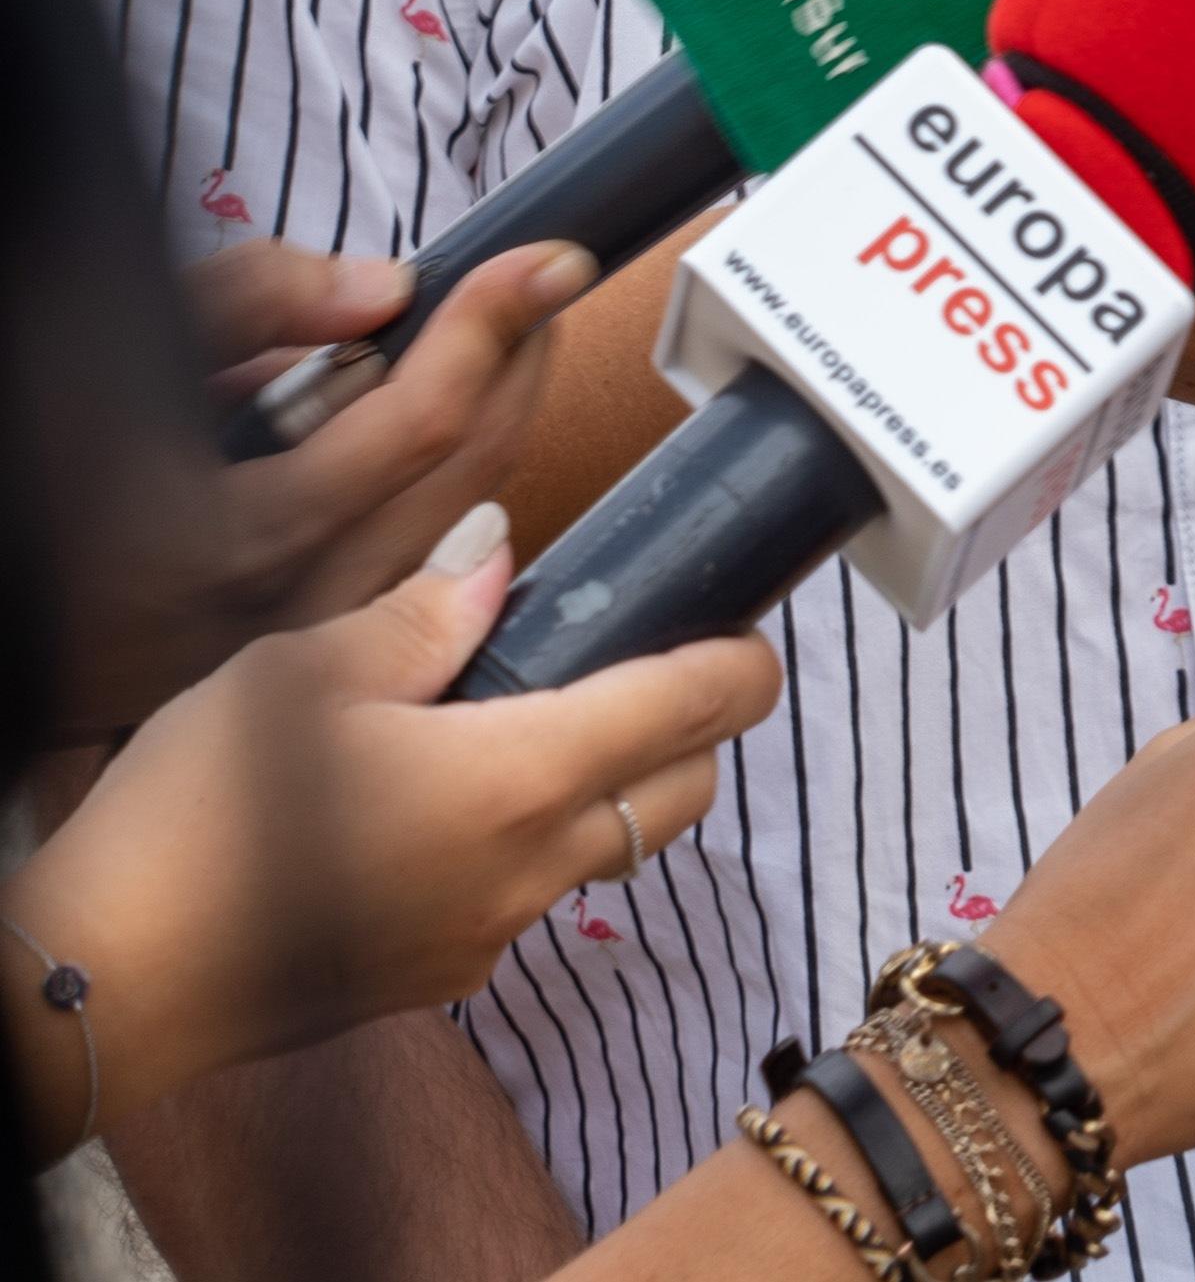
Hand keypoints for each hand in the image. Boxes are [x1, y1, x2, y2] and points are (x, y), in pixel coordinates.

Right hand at [14, 512, 780, 1121]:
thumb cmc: (199, 817)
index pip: (697, 710)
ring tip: (532, 727)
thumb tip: (503, 552)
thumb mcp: (303, 673)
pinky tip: (445, 809)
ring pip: (609, 854)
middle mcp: (528, 870)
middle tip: (642, 665)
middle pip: (683, 794)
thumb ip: (425, 613)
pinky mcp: (434, 977)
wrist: (108, 983)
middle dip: (693, 730)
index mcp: (522, 778)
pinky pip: (527, 902)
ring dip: (610, 793)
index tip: (744, 628)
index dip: (741, 661)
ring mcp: (485, 937)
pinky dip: (529, 849)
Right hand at [54, 240, 596, 735]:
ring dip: (488, 433)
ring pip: (442, 539)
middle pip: (458, 484)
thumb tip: (383, 290)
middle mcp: (271, 616)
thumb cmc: (31, 467)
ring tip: (507, 341)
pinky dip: (436, 501)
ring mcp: (274, 651)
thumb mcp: (118, 350)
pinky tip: (439, 440)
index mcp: (232, 543)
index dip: (494, 323)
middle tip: (544, 289)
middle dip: (518, 369)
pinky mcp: (266, 662)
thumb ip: (250, 305)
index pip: (421, 422)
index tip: (547, 257)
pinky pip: (394, 578)